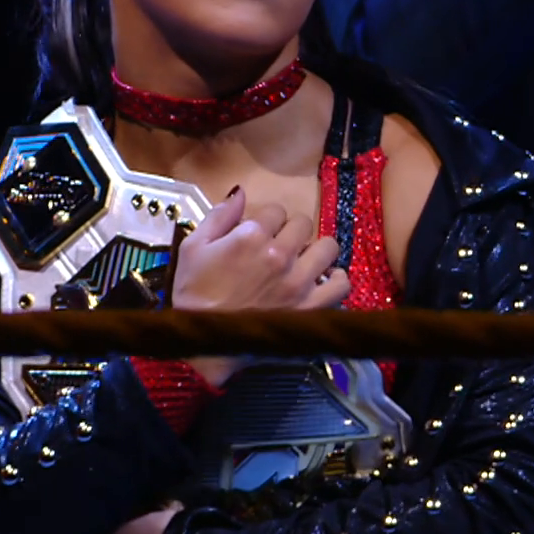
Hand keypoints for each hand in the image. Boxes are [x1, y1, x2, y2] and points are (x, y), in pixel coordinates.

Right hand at [171, 188, 351, 386]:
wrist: (202, 340)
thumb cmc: (193, 293)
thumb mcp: (192, 247)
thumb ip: (219, 216)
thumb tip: (241, 192)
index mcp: (251, 236)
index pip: (276, 210)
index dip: (267, 220)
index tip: (260, 233)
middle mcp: (280, 254)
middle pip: (303, 224)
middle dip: (291, 231)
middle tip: (280, 246)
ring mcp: (299, 281)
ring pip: (328, 247)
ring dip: (316, 251)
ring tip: (304, 261)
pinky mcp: (311, 307)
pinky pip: (341, 284)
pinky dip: (335, 279)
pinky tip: (323, 280)